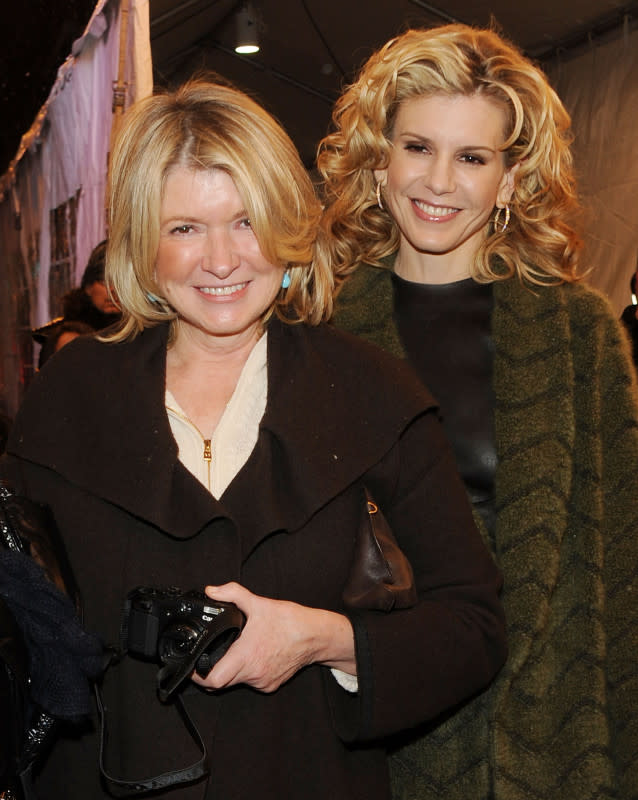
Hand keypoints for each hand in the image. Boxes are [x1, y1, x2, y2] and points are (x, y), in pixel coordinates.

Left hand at [191, 582, 355, 693]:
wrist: (316, 636)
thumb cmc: (290, 622)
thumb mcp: (258, 603)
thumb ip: (232, 594)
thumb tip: (211, 590)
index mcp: (246, 655)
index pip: (213, 680)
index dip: (198, 676)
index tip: (192, 666)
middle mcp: (253, 673)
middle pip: (221, 683)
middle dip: (212, 671)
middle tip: (207, 657)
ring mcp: (263, 681)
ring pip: (236, 682)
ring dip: (231, 670)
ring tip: (234, 651)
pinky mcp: (271, 684)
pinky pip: (252, 681)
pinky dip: (247, 671)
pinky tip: (253, 656)